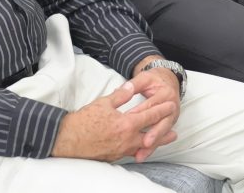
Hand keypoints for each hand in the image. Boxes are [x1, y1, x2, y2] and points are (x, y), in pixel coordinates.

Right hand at [51, 81, 176, 161]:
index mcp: (126, 124)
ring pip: (142, 147)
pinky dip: (138, 150)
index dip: (161, 110)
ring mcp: (121, 150)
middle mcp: (127, 139)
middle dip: (163, 134)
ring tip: (159, 143)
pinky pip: (131, 153)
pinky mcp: (114, 157)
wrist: (69, 140)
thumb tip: (130, 86)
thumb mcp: (104, 103)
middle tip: (175, 133)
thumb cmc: (84, 120)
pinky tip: (139, 148)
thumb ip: (120, 95)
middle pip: (151, 136)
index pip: (149, 116)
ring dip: (153, 144)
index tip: (170, 106)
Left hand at [122, 59, 182, 161]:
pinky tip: (142, 155)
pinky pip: (160, 138)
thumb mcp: (145, 78)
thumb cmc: (154, 80)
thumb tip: (123, 88)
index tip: (128, 119)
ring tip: (141, 155)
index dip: (139, 112)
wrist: (168, 81)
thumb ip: (134, 84)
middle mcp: (172, 107)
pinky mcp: (167, 125)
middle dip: (153, 134)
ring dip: (152, 146)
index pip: (151, 105)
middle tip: (145, 142)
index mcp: (166, 94)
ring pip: (161, 133)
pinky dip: (151, 147)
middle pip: (162, 122)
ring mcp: (171, 118)